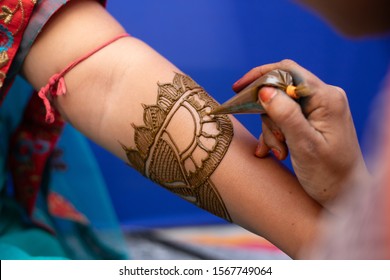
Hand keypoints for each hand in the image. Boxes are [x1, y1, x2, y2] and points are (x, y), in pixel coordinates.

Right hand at [233, 59, 368, 209]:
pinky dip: (275, 135)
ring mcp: (319, 109)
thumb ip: (285, 115)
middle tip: (274, 142)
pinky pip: (285, 119)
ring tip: (280, 152)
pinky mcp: (313, 121)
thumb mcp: (304, 145)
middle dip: (269, 116)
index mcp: (326, 98)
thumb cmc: (329, 174)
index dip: (260, 76)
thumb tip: (264, 90)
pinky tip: (274, 152)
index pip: (287, 72)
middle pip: (280, 91)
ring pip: (279, 108)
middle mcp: (324, 98)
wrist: (345, 194)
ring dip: (272, 131)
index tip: (237, 89)